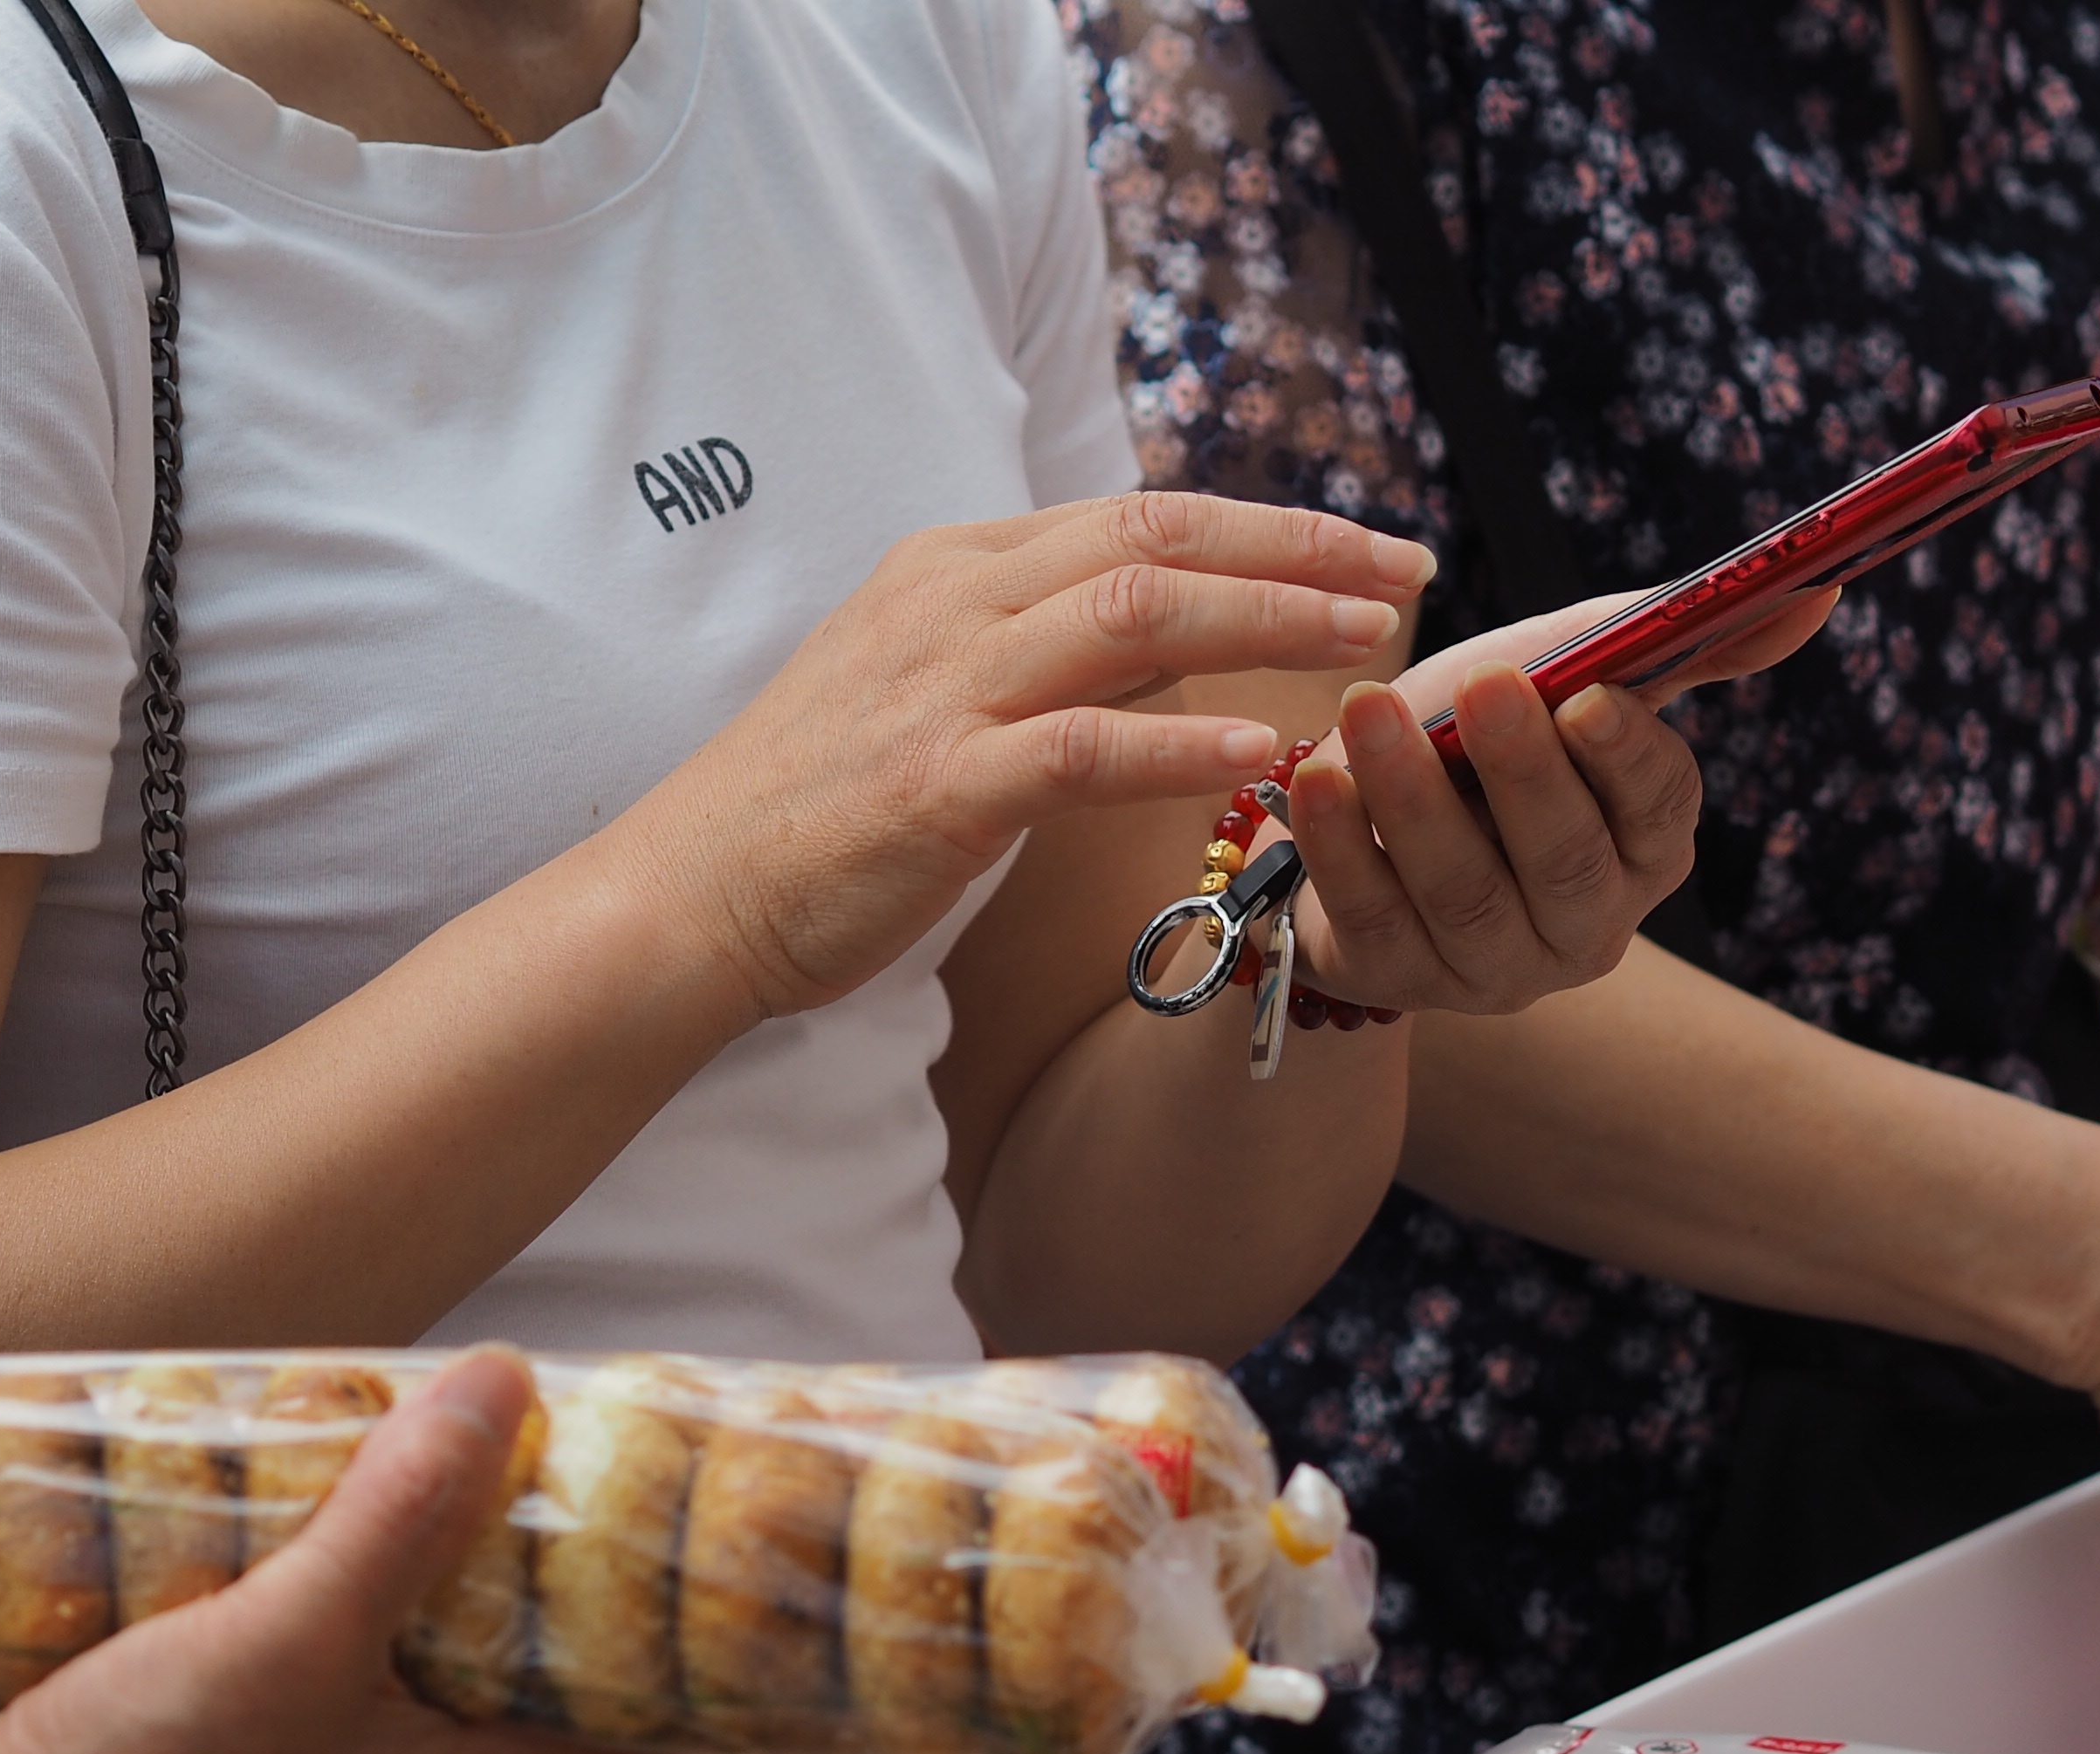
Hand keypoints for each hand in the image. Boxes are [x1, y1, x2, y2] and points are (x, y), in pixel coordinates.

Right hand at [0, 1352, 742, 1753]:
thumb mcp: (294, 1633)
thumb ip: (401, 1513)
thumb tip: (506, 1388)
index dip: (731, 1726)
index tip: (784, 1657)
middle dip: (634, 1715)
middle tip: (662, 1613)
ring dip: (511, 1695)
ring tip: (523, 1586)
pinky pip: (364, 1748)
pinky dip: (392, 1686)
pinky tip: (353, 1608)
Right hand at [622, 490, 1438, 1020]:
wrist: (692, 893)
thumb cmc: (827, 807)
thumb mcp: (947, 691)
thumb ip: (1057, 652)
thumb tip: (1181, 635)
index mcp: (960, 566)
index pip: (1144, 514)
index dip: (1272, 524)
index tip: (1373, 547)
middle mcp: (956, 601)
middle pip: (1157, 539)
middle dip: (1298, 547)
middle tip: (1407, 571)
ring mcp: (943, 688)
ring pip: (1135, 616)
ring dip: (1268, 621)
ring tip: (1370, 639)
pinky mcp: (937, 786)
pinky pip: (1083, 747)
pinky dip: (1182, 741)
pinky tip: (1268, 750)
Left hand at [1285, 585, 1839, 1016]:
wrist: (1364, 831)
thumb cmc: (1483, 743)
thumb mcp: (1571, 677)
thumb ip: (1674, 642)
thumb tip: (1815, 591)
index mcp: (1645, 850)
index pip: (1658, 810)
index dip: (1626, 757)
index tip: (1587, 695)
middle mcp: (1585, 927)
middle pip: (1566, 859)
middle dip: (1523, 771)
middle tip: (1483, 684)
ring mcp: (1493, 969)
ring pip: (1465, 891)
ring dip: (1415, 798)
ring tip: (1367, 708)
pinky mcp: (1399, 982)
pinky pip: (1371, 916)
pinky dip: (1338, 844)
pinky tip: (1311, 774)